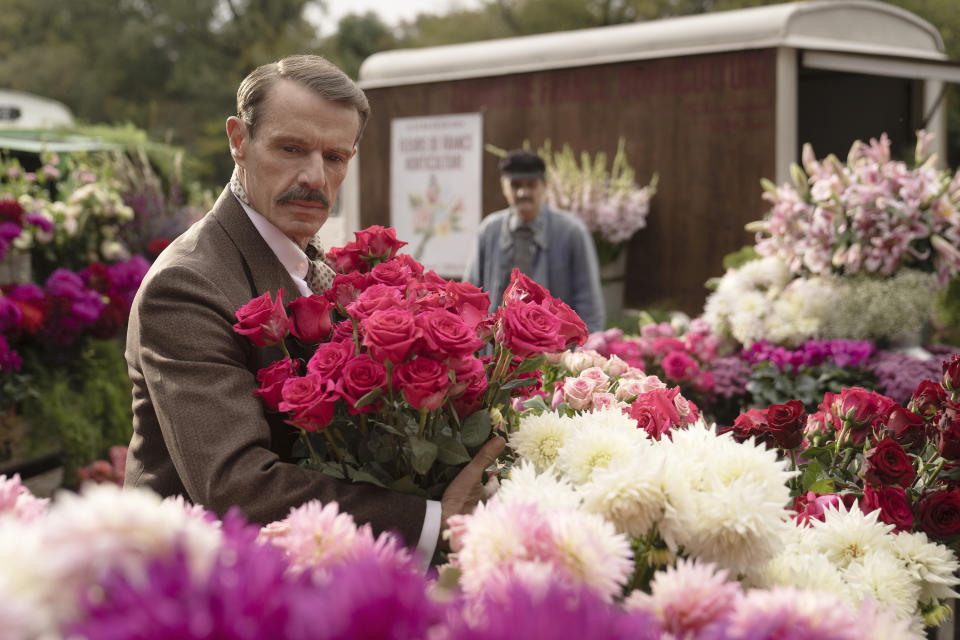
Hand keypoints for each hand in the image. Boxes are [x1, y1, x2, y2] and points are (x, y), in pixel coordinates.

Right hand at [438, 435, 504, 551]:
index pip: (495, 486)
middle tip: (481, 482)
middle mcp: (482, 509)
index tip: (493, 473)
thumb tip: (501, 439)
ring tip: (467, 492)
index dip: (494, 479)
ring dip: (473, 500)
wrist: (441, 523)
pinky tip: (454, 505)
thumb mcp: (472, 474)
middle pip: (487, 497)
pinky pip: (463, 512)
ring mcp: (470, 516)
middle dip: (485, 490)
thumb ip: (485, 458)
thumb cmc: (461, 499)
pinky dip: (461, 508)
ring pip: (476, 506)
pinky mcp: (458, 521)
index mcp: (487, 497)